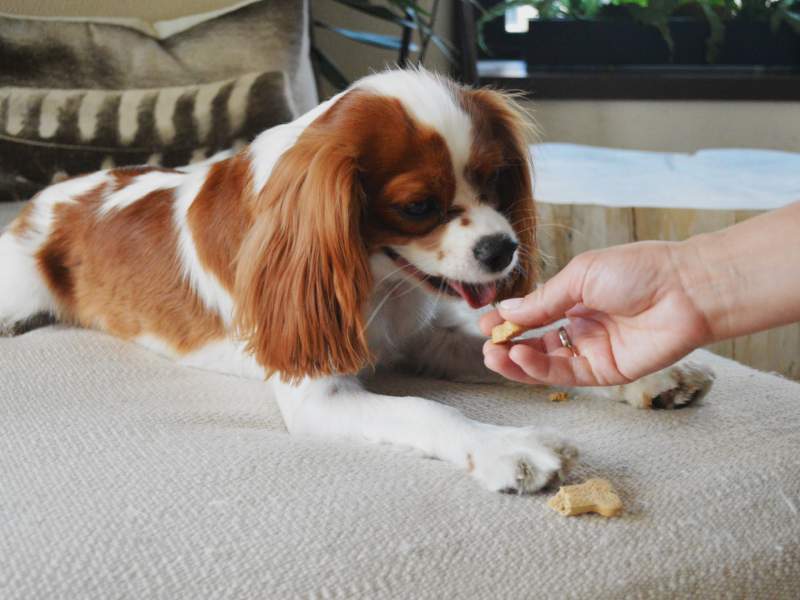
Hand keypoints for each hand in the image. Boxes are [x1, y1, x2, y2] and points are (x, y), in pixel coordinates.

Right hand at [481, 241, 711, 385]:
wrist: (685, 288)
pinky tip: (520, 356)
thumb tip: (507, 312)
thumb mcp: (580, 276)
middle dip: (508, 345)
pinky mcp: (605, 371)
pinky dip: (538, 368)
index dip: (510, 322)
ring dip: (517, 361)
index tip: (485, 323)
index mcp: (576, 299)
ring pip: (546, 363)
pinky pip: (565, 374)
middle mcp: (581, 327)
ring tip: (495, 354)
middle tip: (486, 344)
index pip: (534, 316)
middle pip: (536, 343)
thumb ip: (543, 300)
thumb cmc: (639, 270)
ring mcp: (592, 351)